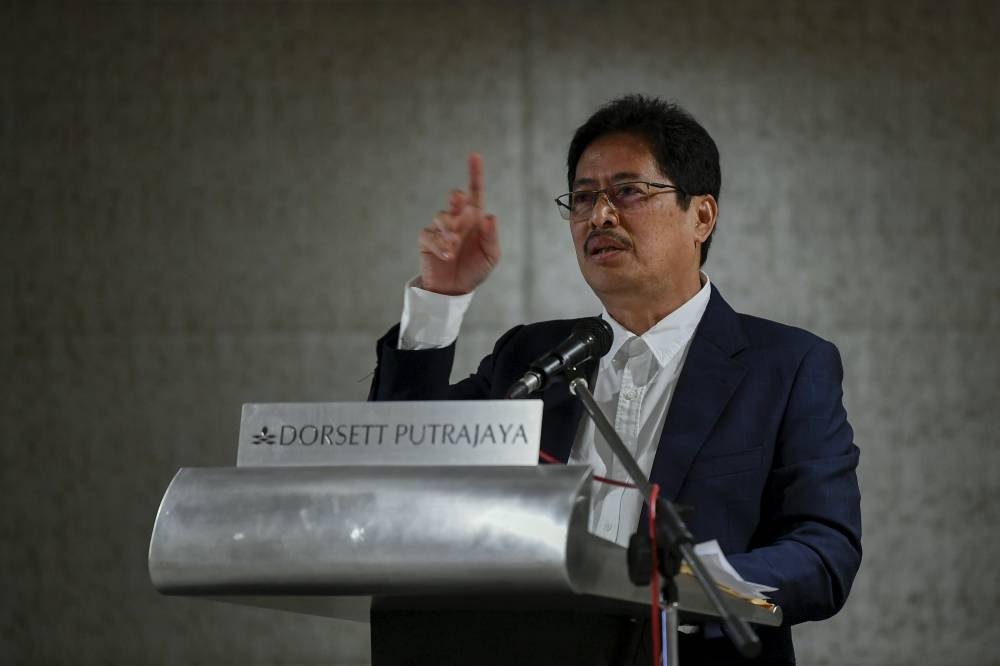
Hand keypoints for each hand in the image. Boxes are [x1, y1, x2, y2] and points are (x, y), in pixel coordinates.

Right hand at [418, 154, 500, 294]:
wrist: (454, 290)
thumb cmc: (475, 269)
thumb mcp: (491, 256)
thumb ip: (492, 236)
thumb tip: (490, 216)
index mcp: (475, 219)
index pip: (475, 192)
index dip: (475, 173)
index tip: (475, 156)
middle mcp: (458, 219)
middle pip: (455, 198)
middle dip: (456, 200)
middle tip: (462, 207)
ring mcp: (441, 229)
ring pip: (441, 216)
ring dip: (449, 229)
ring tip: (454, 246)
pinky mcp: (427, 240)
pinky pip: (429, 234)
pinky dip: (438, 243)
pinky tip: (447, 255)